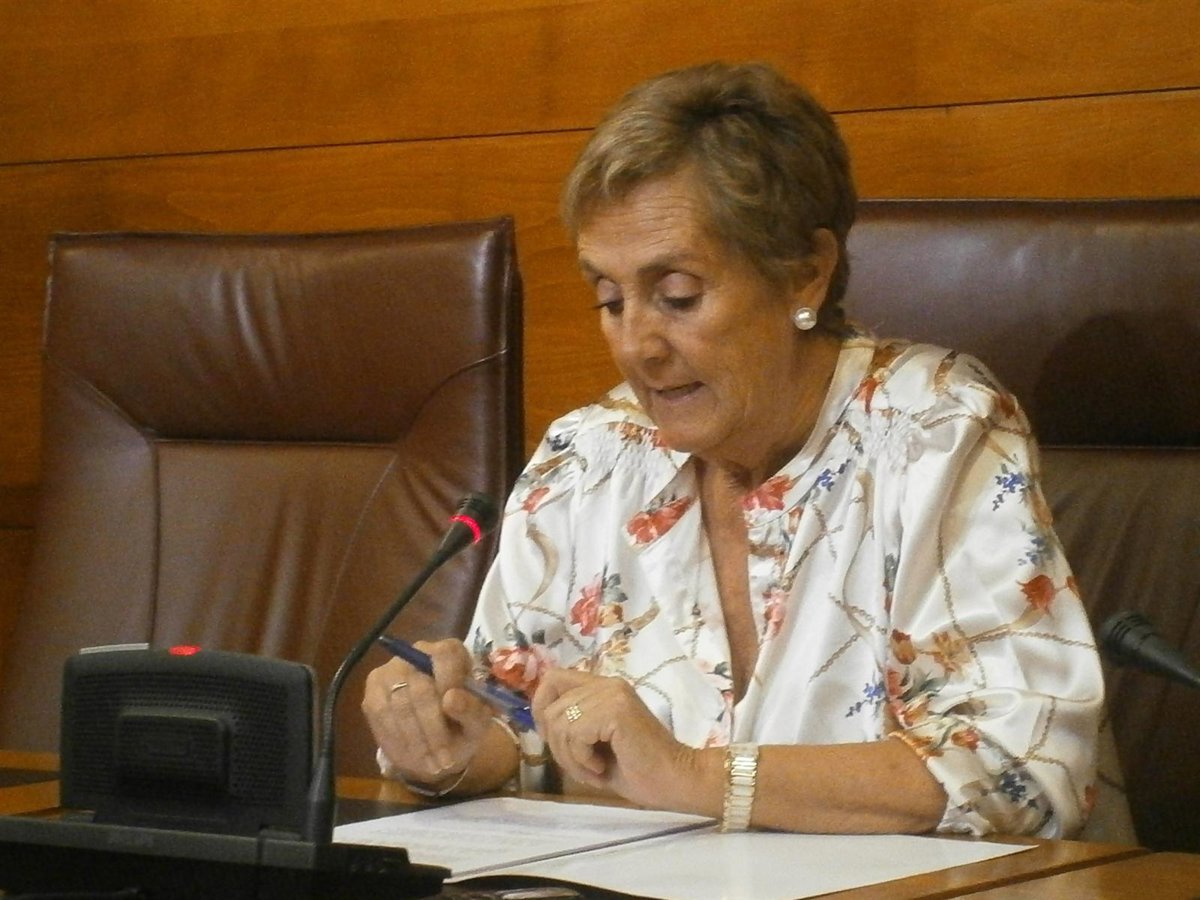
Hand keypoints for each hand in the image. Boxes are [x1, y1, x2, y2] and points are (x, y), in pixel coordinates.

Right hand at [361, 639, 492, 784]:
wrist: (437, 744)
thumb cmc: (462, 725)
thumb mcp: (478, 722)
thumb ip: (471, 709)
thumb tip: (451, 699)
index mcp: (449, 653)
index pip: (445, 654)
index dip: (450, 682)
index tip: (455, 713)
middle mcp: (416, 654)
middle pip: (420, 688)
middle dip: (434, 729)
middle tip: (445, 760)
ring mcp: (390, 673)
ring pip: (399, 706)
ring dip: (417, 741)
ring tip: (433, 765)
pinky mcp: (372, 694)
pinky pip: (382, 718)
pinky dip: (399, 742)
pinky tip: (413, 757)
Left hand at [531, 668, 699, 808]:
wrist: (676, 780)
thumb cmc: (639, 770)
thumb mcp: (595, 744)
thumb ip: (572, 726)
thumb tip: (541, 723)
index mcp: (603, 687)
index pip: (552, 679)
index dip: (541, 708)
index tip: (556, 740)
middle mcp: (606, 683)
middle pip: (550, 707)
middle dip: (557, 745)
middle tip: (583, 766)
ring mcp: (612, 693)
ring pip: (559, 723)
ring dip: (570, 757)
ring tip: (594, 770)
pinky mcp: (616, 709)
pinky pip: (575, 734)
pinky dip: (581, 759)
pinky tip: (601, 767)